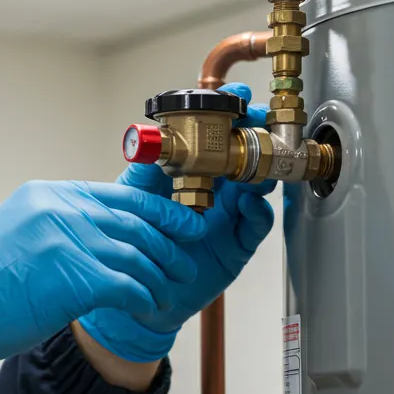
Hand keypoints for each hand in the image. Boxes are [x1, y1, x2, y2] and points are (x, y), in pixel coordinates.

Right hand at [0, 180, 207, 393]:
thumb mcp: (17, 234)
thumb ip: (58, 226)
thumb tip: (100, 235)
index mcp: (48, 195)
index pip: (118, 195)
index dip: (158, 211)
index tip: (182, 224)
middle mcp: (60, 210)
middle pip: (135, 222)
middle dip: (170, 243)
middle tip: (188, 261)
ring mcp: (67, 241)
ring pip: (137, 254)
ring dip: (161, 276)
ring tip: (172, 290)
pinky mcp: (73, 277)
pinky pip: (128, 285)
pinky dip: (144, 298)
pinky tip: (149, 308)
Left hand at [77, 82, 275, 361]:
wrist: (136, 296)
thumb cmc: (132, 244)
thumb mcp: (131, 203)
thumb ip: (142, 173)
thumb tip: (147, 142)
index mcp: (188, 173)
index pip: (212, 136)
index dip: (227, 113)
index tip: (237, 96)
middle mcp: (211, 191)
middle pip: (242, 156)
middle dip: (255, 136)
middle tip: (261, 124)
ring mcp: (226, 218)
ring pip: (255, 187)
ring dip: (262, 173)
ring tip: (260, 165)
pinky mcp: (235, 247)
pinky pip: (254, 227)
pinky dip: (258, 213)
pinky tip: (252, 204)